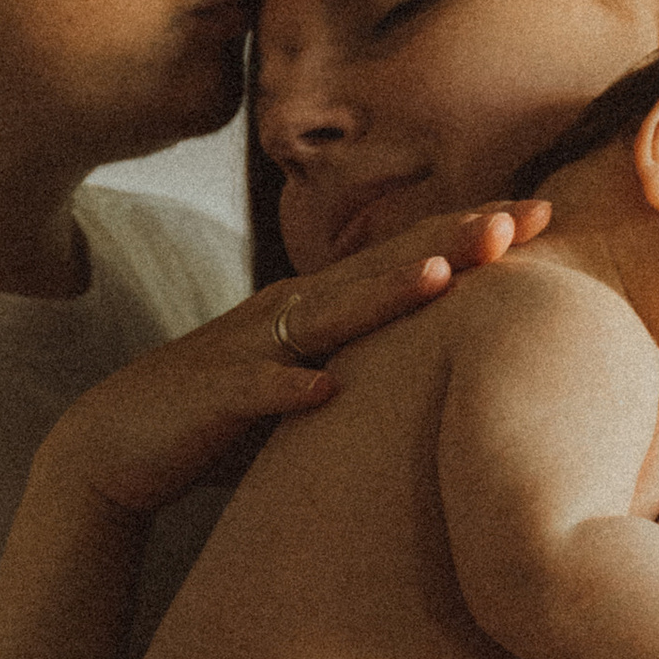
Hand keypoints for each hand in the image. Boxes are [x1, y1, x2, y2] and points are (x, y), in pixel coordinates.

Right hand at [50, 201, 550, 516]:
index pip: (406, 257)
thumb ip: (373, 367)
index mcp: (319, 307)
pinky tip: (323, 392)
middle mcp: (291, 313)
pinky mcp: (213, 398)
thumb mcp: (313, 382)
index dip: (469, 233)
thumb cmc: (227, 419)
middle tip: (521, 216)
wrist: (118, 444)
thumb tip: (458, 374)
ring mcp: (250, 349)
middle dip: (451, 239)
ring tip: (443, 276)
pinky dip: (286, 390)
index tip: (541, 213)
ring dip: (383, 295)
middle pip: (381, 267)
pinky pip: (254, 392)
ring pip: (326, 315)